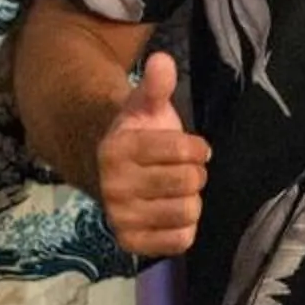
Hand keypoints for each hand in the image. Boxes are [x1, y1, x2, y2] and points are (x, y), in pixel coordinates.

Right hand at [98, 51, 210, 256]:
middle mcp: (114, 186)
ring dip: (191, 199)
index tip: (192, 147)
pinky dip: (185, 227)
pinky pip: (180, 241)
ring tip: (177, 190)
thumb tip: (162, 60)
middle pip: (189, 181)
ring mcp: (120, 217)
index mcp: (117, 149)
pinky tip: (172, 212)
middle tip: (183, 170)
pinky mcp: (131, 243)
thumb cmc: (137, 135)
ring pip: (187, 211)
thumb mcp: (144, 106)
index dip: (197, 147)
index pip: (184, 150)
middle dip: (195, 173)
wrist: (107, 170)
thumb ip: (156, 84)